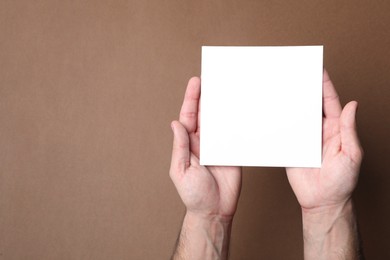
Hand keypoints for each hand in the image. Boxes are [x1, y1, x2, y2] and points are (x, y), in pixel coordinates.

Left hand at [170, 77, 241, 220]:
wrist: (214, 211)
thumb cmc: (194, 195)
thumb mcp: (181, 170)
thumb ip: (180, 147)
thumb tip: (175, 124)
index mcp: (188, 144)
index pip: (188, 116)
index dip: (191, 98)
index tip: (196, 82)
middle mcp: (203, 141)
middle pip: (204, 113)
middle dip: (206, 95)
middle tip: (211, 77)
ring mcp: (218, 145)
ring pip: (219, 120)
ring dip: (222, 105)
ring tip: (226, 87)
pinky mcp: (233, 152)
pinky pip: (234, 133)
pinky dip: (236, 121)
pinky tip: (239, 109)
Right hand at [286, 70, 362, 211]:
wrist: (322, 202)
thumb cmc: (342, 182)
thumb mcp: (351, 154)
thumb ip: (349, 130)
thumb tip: (353, 105)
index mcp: (336, 129)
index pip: (330, 102)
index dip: (325, 85)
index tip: (319, 70)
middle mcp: (319, 131)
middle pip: (312, 105)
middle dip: (305, 89)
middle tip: (297, 73)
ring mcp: (304, 139)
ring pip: (297, 116)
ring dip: (291, 103)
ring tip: (282, 88)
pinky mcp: (291, 148)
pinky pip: (285, 132)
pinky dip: (279, 122)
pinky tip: (273, 112)